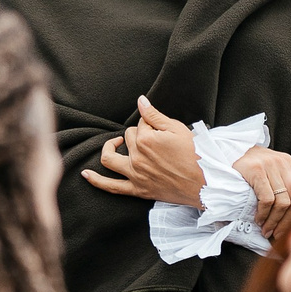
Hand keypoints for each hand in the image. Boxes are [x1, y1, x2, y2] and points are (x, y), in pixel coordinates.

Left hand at [84, 95, 203, 208]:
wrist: (206, 183)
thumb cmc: (196, 155)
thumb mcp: (177, 129)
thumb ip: (154, 115)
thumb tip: (140, 101)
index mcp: (146, 140)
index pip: (140, 124)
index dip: (151, 124)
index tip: (162, 131)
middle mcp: (137, 157)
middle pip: (128, 138)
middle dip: (138, 135)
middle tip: (155, 140)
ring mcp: (135, 175)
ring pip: (110, 158)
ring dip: (109, 148)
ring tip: (116, 144)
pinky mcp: (137, 190)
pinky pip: (111, 187)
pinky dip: (96, 180)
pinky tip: (85, 173)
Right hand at [233, 145, 290, 237]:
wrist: (231, 151)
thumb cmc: (253, 168)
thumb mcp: (274, 173)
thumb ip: (286, 188)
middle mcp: (285, 163)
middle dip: (287, 223)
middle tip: (278, 235)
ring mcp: (271, 165)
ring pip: (283, 202)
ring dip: (274, 221)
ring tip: (266, 230)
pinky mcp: (257, 169)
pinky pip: (267, 199)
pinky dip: (264, 213)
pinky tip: (258, 219)